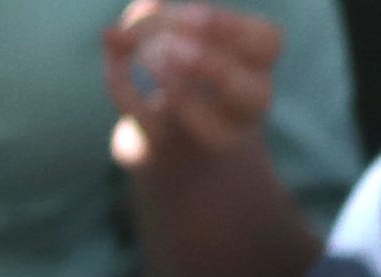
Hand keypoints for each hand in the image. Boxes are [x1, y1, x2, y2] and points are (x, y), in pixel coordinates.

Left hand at [105, 1, 280, 175]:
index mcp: (257, 60)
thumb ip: (147, 24)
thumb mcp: (167, 35)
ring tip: (150, 63)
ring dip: (182, 99)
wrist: (163, 129)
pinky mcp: (173, 156)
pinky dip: (133, 102)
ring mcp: (215, 136)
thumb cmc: (176, 64)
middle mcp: (247, 102)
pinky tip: (115, 72)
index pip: (266, 43)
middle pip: (253, 92)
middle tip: (172, 48)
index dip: (230, 28)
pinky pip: (158, 135)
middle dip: (213, 69)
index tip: (189, 16)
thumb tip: (114, 32)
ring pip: (216, 131)